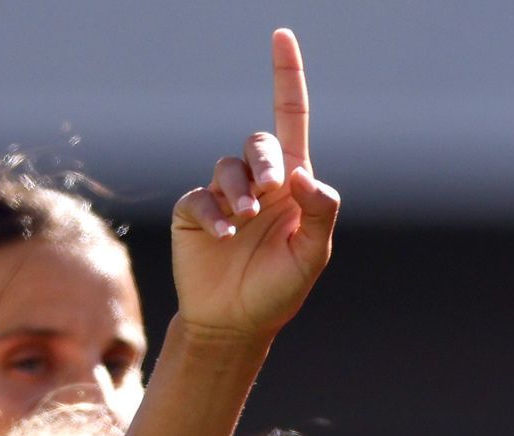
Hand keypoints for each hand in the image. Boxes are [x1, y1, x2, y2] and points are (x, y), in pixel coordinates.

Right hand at [172, 30, 341, 345]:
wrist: (235, 323)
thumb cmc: (278, 289)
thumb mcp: (311, 255)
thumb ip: (319, 212)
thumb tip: (303, 175)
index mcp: (291, 184)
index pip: (290, 118)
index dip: (286, 76)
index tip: (281, 35)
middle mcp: (257, 182)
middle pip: (259, 142)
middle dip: (265, 161)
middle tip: (271, 190)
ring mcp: (223, 195)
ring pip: (228, 168)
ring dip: (240, 191)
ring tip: (245, 222)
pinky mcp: (194, 211)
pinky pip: (202, 197)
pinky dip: (215, 214)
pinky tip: (225, 235)